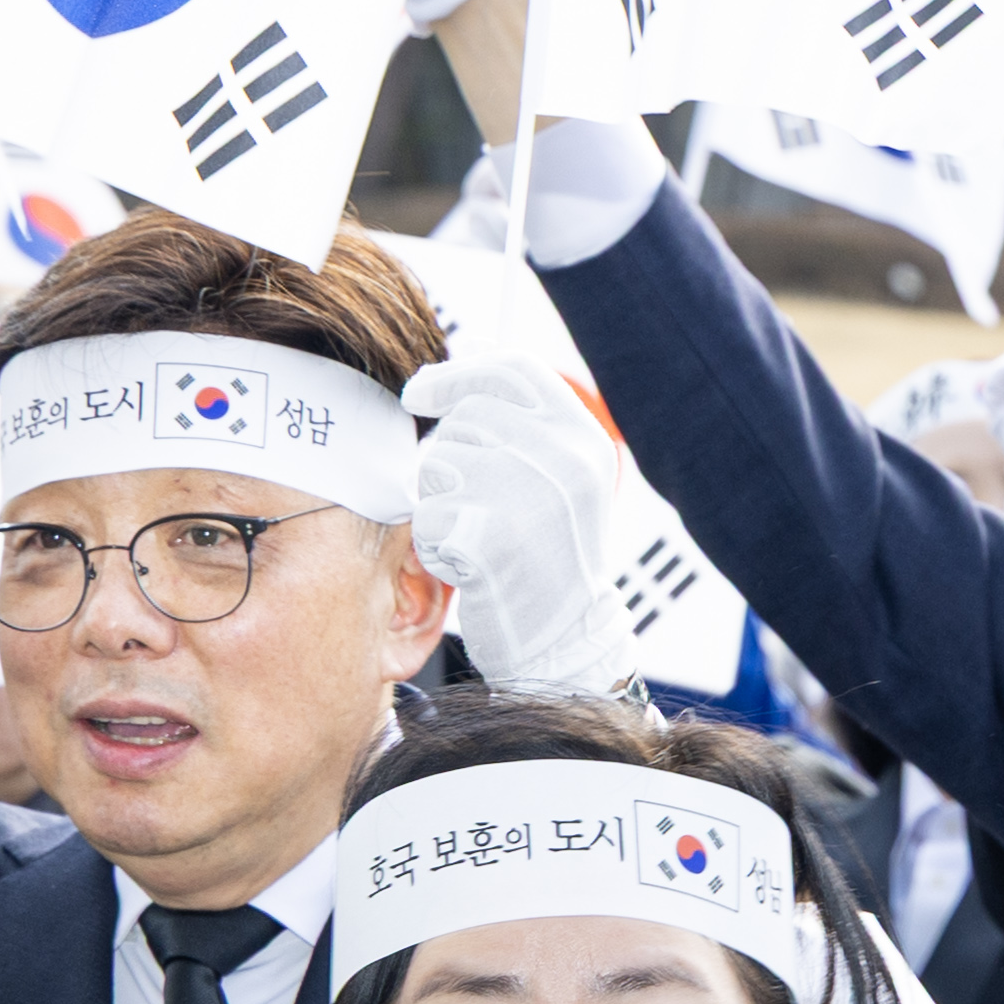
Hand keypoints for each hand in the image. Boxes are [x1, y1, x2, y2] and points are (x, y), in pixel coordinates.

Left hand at [405, 357, 633, 694]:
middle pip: (465, 418)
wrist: (564, 643)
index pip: (514, 371)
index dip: (459, 373)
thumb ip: (522, 425)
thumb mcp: (559, 481)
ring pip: (437, 464)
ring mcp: (532, 498)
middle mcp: (565, 460)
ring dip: (437, 502)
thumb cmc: (549, 560)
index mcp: (584, 439)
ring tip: (476, 537)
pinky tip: (467, 565)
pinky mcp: (494, 540)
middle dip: (446, 458)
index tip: (419, 392)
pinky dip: (432, 542)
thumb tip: (460, 360)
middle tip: (469, 505)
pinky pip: (427, 514)